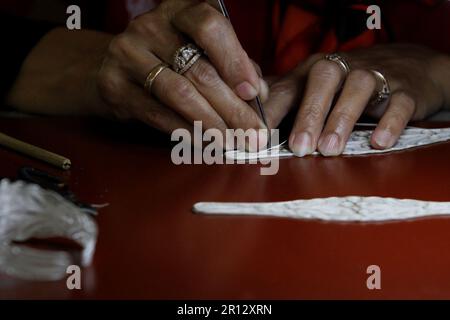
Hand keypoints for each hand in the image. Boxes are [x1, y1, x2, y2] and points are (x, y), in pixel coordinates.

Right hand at [97, 0, 267, 145]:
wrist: (115, 65)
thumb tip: (259, 95)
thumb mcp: (202, 50)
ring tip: (233, 144)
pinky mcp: (113, 85)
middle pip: (199, 70)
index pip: (210, 27)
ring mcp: (127, 54)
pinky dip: (186, 132)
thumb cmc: (171, 58)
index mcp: (179, 9)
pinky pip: (157, 114)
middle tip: (254, 136)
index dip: (235, 61)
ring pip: (179, 94)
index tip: (254, 94)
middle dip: (233, 109)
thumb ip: (233, 65)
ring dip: (211, 124)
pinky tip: (206, 143)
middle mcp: (151, 25)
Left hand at [264, 44, 449, 156]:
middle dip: (308, 114)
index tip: (255, 139)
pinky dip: (389, 121)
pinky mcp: (405, 89)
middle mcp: (341, 69)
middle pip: (322, 81)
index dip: (269, 111)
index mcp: (312, 72)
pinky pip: (399, 102)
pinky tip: (378, 142)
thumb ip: (284, 105)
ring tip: (329, 150)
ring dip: (341, 119)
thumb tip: (247, 127)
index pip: (286, 87)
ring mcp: (375, 76)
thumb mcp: (314, 89)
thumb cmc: (347, 85)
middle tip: (298, 148)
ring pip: (358, 88)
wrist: (406, 64)